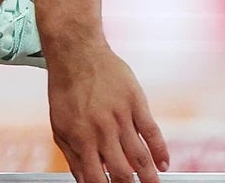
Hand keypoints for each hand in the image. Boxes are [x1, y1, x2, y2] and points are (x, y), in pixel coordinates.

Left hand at [47, 45, 168, 182]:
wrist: (76, 54)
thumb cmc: (66, 91)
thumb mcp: (60, 125)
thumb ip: (73, 156)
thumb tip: (84, 181)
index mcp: (80, 138)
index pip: (95, 178)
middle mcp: (101, 130)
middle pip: (122, 172)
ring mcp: (121, 117)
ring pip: (141, 156)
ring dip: (150, 176)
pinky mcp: (136, 103)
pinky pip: (153, 132)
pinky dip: (161, 151)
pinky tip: (164, 164)